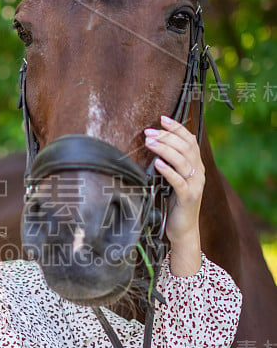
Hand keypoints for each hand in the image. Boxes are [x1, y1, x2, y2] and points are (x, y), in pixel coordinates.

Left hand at [144, 115, 204, 244]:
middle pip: (186, 147)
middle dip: (167, 137)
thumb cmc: (174, 204)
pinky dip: (168, 170)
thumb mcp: (173, 180)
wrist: (184, 229)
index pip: (190, 140)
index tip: (162, 118)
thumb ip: (170, 164)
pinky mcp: (188, 197)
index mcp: (196, 166)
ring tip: (150, 142)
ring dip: (165, 149)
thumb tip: (153, 144)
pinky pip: (179, 181)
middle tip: (149, 132)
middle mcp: (198, 172)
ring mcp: (195, 185)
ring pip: (182, 161)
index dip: (177, 128)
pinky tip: (158, 163)